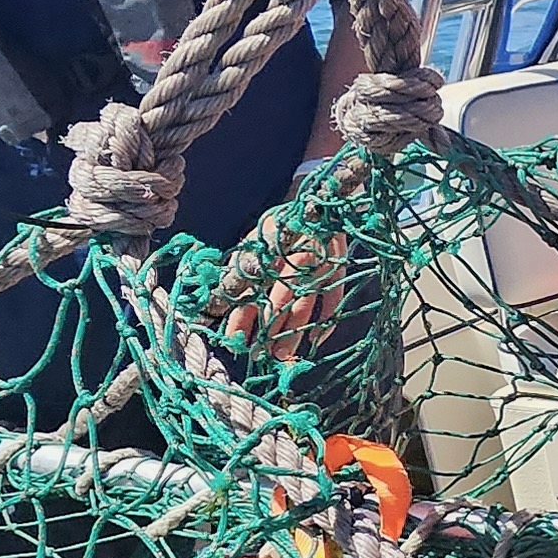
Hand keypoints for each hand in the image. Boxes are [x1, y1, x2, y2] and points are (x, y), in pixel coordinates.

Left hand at [222, 230, 350, 357]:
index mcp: (269, 255)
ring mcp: (317, 267)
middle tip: (259, 356)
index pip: (252, 291)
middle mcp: (292, 263)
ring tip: (283, 355)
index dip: (241, 316)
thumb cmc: (282, 224)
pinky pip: (333, 300)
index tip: (233, 339)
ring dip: (293, 333)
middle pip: (278, 304)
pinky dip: (326, 320)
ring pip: (304, 306)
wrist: (320, 201)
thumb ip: (241, 266)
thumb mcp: (256, 240)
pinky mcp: (337, 269)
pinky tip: (317, 339)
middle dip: (267, 332)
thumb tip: (219, 297)